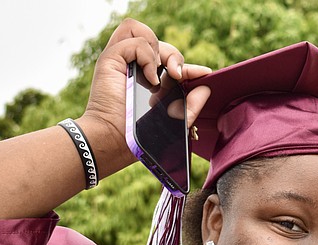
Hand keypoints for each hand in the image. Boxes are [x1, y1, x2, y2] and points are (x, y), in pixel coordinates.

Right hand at [77, 19, 211, 168]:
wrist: (115, 140)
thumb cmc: (138, 135)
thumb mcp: (172, 120)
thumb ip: (191, 105)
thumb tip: (205, 88)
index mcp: (144, 77)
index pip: (166, 58)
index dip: (183, 62)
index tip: (203, 74)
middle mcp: (131, 66)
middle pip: (155, 40)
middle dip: (174, 56)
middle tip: (178, 76)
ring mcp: (121, 61)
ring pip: (140, 30)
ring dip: (158, 50)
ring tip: (162, 75)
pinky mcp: (111, 58)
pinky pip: (136, 41)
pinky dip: (148, 57)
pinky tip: (150, 80)